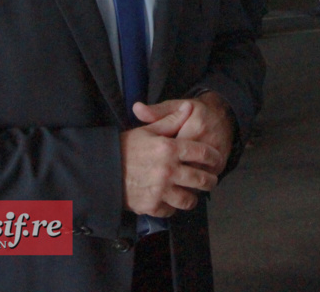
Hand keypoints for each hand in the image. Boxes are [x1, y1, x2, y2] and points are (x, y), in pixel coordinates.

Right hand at [119, 100, 221, 215]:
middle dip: (210, 181)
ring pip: (188, 200)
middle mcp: (168, 171)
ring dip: (193, 197)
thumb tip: (188, 108)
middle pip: (200, 179)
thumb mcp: (148, 130)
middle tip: (211, 180)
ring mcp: (160, 191)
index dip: (213, 157)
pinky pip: (171, 211)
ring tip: (193, 193)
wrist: (102, 170)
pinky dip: (173, 207)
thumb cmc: (126, 147)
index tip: (216, 160)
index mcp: (169, 149)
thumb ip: (171, 120)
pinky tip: (172, 200)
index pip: (202, 153)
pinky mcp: (151, 206)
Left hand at [133, 93, 234, 175]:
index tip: (149, 163)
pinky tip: (182, 185)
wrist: (223, 117)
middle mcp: (207, 141)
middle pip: (185, 166)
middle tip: (155, 179)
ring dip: (182, 183)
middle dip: (169, 176)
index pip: (173, 149)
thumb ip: (157, 111)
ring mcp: (216, 155)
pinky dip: (194, 185)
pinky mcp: (220, 165)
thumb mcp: (176, 106)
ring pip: (195, 177)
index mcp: (194, 126)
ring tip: (167, 185)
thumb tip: (136, 109)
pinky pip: (204, 180)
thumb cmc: (195, 113)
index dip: (160, 158)